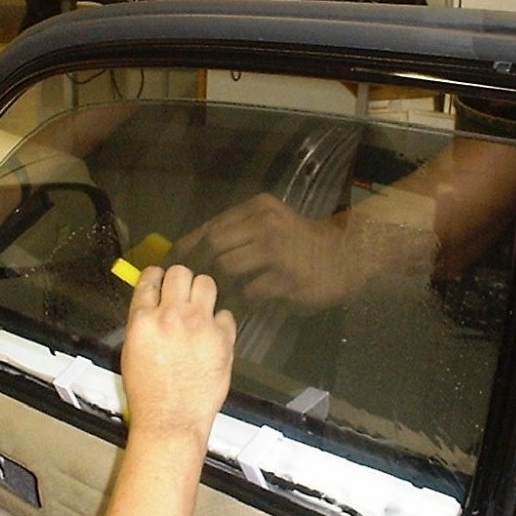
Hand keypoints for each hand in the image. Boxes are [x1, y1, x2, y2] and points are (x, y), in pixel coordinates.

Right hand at [120, 265, 235, 443]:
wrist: (171, 420)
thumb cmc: (148, 394)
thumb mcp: (132, 352)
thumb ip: (143, 324)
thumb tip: (152, 308)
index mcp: (144, 320)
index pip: (149, 280)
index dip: (155, 276)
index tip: (158, 277)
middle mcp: (172, 316)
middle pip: (180, 273)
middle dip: (179, 279)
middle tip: (181, 289)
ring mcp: (199, 325)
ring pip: (206, 283)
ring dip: (201, 291)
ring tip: (200, 304)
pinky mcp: (222, 338)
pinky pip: (225, 314)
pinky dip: (220, 322)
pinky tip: (213, 332)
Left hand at [171, 193, 352, 310]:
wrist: (346, 257)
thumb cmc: (302, 244)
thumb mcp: (271, 225)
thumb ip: (238, 233)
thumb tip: (195, 252)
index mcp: (256, 208)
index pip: (209, 226)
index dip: (185, 246)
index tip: (169, 264)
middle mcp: (263, 224)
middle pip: (212, 245)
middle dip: (193, 267)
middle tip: (182, 285)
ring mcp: (275, 250)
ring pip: (226, 268)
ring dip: (215, 285)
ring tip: (209, 297)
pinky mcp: (285, 278)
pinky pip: (249, 292)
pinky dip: (240, 301)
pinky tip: (238, 307)